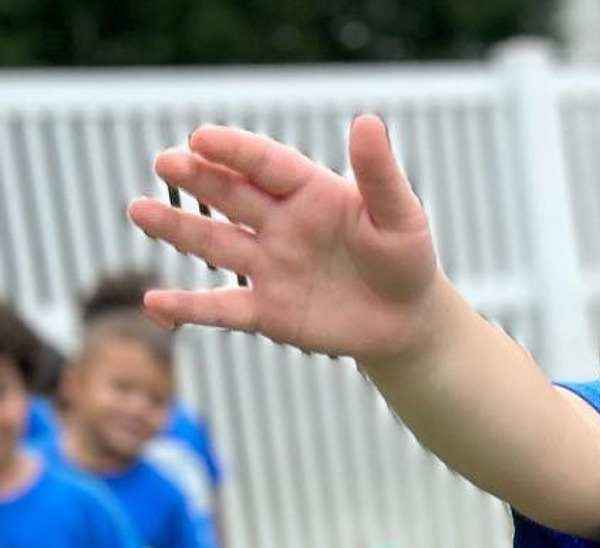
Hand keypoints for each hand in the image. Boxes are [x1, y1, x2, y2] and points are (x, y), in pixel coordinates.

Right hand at [127, 117, 440, 364]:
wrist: (407, 320)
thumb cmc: (404, 259)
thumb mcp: (401, 218)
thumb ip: (380, 177)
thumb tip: (368, 122)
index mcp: (307, 191)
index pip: (265, 163)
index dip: (235, 150)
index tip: (202, 138)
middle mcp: (278, 223)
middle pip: (230, 194)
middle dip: (198, 178)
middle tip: (167, 162)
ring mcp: (268, 266)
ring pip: (214, 243)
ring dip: (176, 227)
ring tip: (138, 210)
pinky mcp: (268, 311)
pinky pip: (223, 308)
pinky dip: (190, 307)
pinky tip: (154, 303)